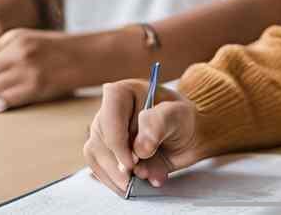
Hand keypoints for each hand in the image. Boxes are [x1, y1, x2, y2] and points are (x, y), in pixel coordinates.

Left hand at [0, 28, 89, 107]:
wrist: (87, 57)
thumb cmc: (56, 48)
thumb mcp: (27, 38)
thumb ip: (1, 49)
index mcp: (13, 38)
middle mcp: (17, 53)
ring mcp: (26, 72)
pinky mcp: (35, 89)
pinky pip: (5, 100)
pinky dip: (1, 101)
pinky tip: (6, 97)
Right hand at [82, 79, 205, 195]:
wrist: (185, 136)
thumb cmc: (180, 119)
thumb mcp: (178, 115)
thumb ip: (159, 125)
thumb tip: (139, 149)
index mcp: (122, 94)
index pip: (109, 116)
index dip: (117, 142)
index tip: (133, 162)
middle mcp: (107, 112)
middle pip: (100, 140)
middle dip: (118, 166)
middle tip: (138, 178)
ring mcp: (102, 133)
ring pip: (95, 157)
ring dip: (115, 177)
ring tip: (138, 183)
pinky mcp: (103, 152)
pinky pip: (99, 170)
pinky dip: (114, 183)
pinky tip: (131, 186)